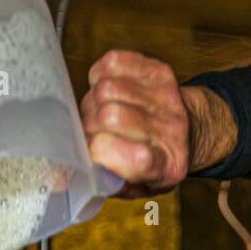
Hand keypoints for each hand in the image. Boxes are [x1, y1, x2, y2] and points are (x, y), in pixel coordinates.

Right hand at [81, 49, 233, 198]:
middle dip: (90, 126)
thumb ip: (101, 183)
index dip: (102, 153)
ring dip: (94, 101)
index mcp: (165, 166)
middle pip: (109, 117)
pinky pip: (112, 63)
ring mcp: (166, 97)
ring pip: (106, 90)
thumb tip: (62, 175)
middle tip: (94, 132)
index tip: (94, 153)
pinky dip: (101, 76)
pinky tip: (109, 91)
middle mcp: (171, 130)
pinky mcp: (157, 71)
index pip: (134, 157)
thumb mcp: (133, 186)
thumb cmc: (152, 161)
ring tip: (101, 112)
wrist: (188, 132)